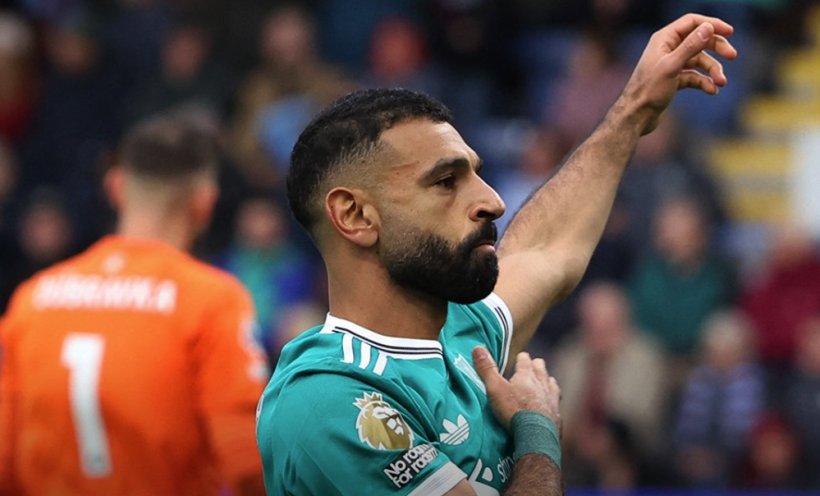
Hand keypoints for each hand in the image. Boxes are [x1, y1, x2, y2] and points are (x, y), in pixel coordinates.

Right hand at [472, 347, 560, 430]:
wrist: (536, 435)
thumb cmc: (514, 410)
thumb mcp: (495, 388)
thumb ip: (487, 369)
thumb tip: (478, 348)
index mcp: (526, 376)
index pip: (525, 360)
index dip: (522, 358)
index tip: (520, 357)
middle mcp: (542, 384)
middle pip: (541, 369)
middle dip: (536, 366)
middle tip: (533, 365)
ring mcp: (552, 399)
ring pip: (552, 384)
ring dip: (547, 382)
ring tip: (545, 382)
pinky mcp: (557, 415)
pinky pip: (556, 404)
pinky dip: (553, 402)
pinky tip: (551, 406)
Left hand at [620, 13, 737, 134]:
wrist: (635, 116)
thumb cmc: (648, 90)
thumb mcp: (671, 67)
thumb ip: (690, 46)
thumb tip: (708, 27)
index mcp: (664, 39)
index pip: (692, 22)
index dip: (711, 24)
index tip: (730, 32)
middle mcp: (667, 49)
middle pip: (699, 40)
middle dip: (717, 47)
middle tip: (732, 56)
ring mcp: (671, 65)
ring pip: (699, 61)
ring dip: (712, 70)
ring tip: (721, 83)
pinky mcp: (674, 80)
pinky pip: (694, 76)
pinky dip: (704, 82)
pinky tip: (712, 90)